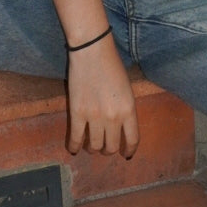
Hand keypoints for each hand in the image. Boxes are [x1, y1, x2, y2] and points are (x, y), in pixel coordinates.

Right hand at [66, 35, 139, 157]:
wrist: (92, 51)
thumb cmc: (112, 65)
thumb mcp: (127, 89)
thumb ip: (125, 109)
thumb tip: (121, 127)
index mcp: (129, 110)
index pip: (132, 139)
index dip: (129, 150)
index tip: (126, 154)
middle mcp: (113, 117)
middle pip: (111, 146)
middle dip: (108, 150)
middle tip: (105, 146)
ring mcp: (95, 117)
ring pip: (94, 146)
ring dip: (93, 149)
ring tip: (90, 145)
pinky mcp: (77, 113)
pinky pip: (76, 138)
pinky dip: (74, 147)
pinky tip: (74, 149)